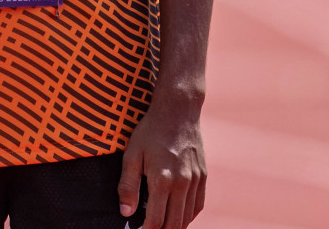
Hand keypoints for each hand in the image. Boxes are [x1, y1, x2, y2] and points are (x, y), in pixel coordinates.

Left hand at [118, 100, 206, 228]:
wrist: (178, 111)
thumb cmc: (150, 131)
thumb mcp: (131, 155)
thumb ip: (128, 185)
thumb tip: (126, 212)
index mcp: (162, 180)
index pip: (156, 220)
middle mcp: (182, 184)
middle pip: (174, 223)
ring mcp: (195, 181)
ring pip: (188, 217)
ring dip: (175, 226)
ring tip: (162, 226)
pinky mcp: (203, 176)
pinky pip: (198, 205)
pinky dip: (188, 215)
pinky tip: (179, 216)